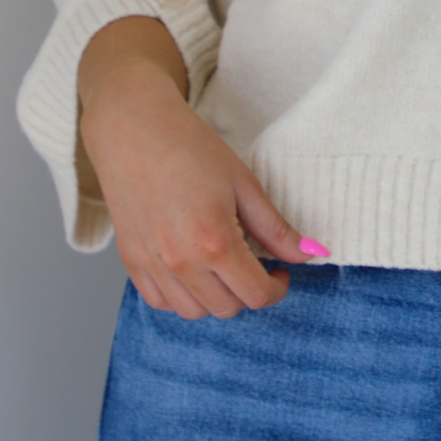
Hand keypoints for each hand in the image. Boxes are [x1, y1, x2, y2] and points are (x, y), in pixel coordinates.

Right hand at [79, 18, 322, 319]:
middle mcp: (180, 262)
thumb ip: (275, 228)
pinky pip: (160, 302)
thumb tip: (309, 254)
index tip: (280, 272)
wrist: (134, 129)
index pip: (255, 294)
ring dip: (215, 297)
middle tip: (253, 263)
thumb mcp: (243, 183)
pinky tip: (192, 268)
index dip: (277, 289)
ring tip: (222, 265)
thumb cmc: (190, 148)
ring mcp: (152, 265)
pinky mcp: (130, 262)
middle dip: (248, 292)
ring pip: (193, 312)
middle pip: (227, 308)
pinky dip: (181, 295)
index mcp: (214, 242)